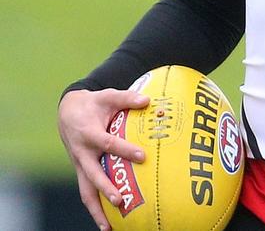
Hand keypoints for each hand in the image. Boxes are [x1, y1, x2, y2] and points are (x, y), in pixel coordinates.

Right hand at [58, 88, 148, 230]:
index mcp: (89, 134)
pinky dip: (95, 209)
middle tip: (120, 200)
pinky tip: (107, 224)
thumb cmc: (93, 104)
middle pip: (92, 175)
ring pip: (86, 191)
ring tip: (109, 227)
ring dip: (96, 210)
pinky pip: (87, 192)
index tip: (142, 156)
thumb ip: (126, 98)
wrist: (67, 111)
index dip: (125, 150)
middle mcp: (82, 153)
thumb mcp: (107, 96)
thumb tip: (147, 100)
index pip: (108, 144)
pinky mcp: (81, 172)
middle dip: (106, 189)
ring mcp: (80, 165)